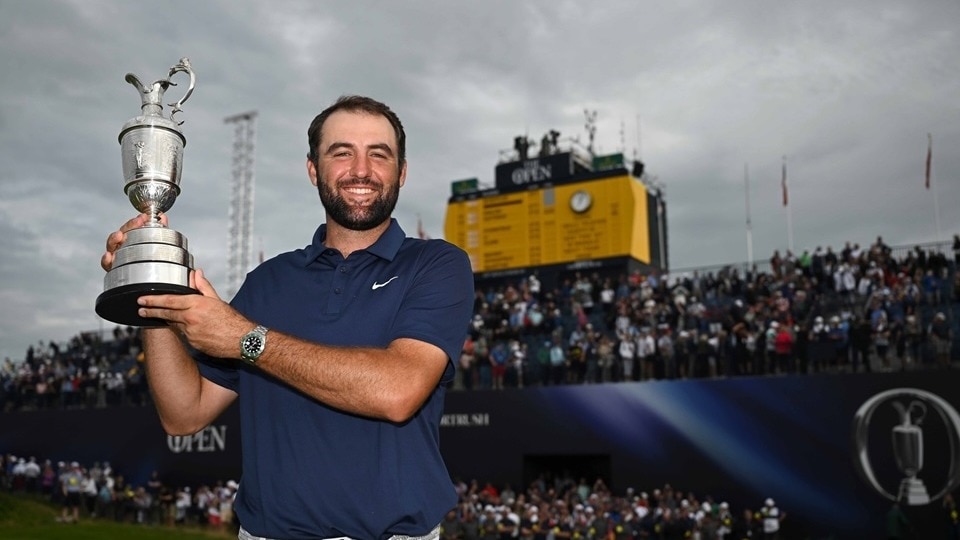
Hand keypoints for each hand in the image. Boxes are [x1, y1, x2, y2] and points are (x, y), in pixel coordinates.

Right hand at [101, 213, 166, 271]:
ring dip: (114, 239)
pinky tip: (109, 256)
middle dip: (129, 226)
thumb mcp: (157, 242)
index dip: (136, 221)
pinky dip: (106, 259)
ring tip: (119, 235)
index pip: (130, 227)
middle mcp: (122, 247)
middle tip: (137, 221)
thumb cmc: (150, 259)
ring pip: (112, 245)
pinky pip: (107, 264)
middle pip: (121, 233)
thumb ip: (160, 229)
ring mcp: (116, 257)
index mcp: (131, 239)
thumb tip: (162, 216)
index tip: (143, 217)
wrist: (149, 281)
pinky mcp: (113, 269)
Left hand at [137, 268, 251, 359]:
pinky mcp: (192, 343)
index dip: (153, 300)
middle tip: (140, 309)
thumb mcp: (217, 300)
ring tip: (161, 316)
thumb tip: (195, 273)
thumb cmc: (232, 320)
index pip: (169, 301)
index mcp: (196, 304)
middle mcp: (190, 318)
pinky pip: (183, 335)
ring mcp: (190, 332)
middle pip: (166, 314)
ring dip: (169, 320)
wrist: (241, 340)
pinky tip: (187, 327)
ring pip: (174, 324)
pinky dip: (182, 330)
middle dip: (151, 311)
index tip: (142, 299)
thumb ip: (203, 286)